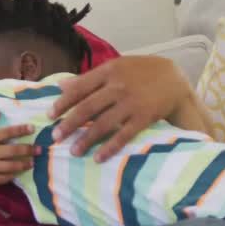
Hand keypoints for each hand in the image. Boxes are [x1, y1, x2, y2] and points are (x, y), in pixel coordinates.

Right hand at [0, 112, 38, 184]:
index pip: (9, 133)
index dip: (22, 130)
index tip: (32, 128)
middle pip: (15, 151)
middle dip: (30, 150)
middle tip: (41, 150)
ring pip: (12, 167)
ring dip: (24, 164)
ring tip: (32, 163)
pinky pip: (2, 179)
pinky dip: (11, 177)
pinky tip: (16, 174)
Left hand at [47, 55, 191, 162]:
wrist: (174, 78)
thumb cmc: (139, 72)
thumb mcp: (115, 67)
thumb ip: (89, 77)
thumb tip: (61, 85)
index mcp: (108, 71)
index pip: (79, 88)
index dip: (62, 103)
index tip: (50, 116)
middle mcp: (118, 86)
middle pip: (87, 108)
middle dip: (69, 124)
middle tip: (56, 137)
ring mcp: (131, 102)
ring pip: (103, 123)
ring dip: (86, 139)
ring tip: (74, 151)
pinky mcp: (144, 117)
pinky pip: (123, 135)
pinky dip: (110, 148)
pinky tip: (98, 157)